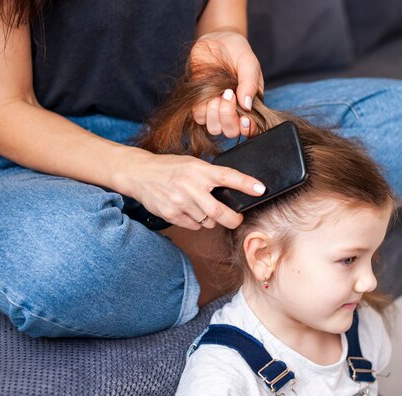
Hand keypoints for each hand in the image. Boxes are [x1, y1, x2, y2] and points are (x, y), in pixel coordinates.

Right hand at [126, 152, 265, 229]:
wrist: (139, 174)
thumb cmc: (170, 168)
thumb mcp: (192, 164)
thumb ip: (210, 176)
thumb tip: (235, 191)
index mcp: (199, 169)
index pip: (228, 176)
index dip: (246, 184)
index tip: (261, 189)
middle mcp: (190, 186)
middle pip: (220, 212)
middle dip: (233, 219)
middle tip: (236, 218)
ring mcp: (180, 202)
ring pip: (207, 221)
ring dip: (210, 219)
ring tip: (200, 206)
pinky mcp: (171, 214)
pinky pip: (194, 226)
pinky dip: (197, 222)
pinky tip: (188, 210)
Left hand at [190, 31, 263, 138]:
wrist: (216, 40)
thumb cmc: (237, 51)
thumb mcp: (249, 62)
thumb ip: (250, 82)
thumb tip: (247, 106)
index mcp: (250, 106)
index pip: (251, 129)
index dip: (248, 130)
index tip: (245, 119)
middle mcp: (233, 112)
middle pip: (230, 131)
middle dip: (229, 117)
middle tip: (229, 95)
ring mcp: (215, 110)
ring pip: (213, 127)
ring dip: (215, 113)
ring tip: (218, 93)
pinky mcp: (199, 104)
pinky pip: (198, 117)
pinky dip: (201, 107)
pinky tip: (207, 92)